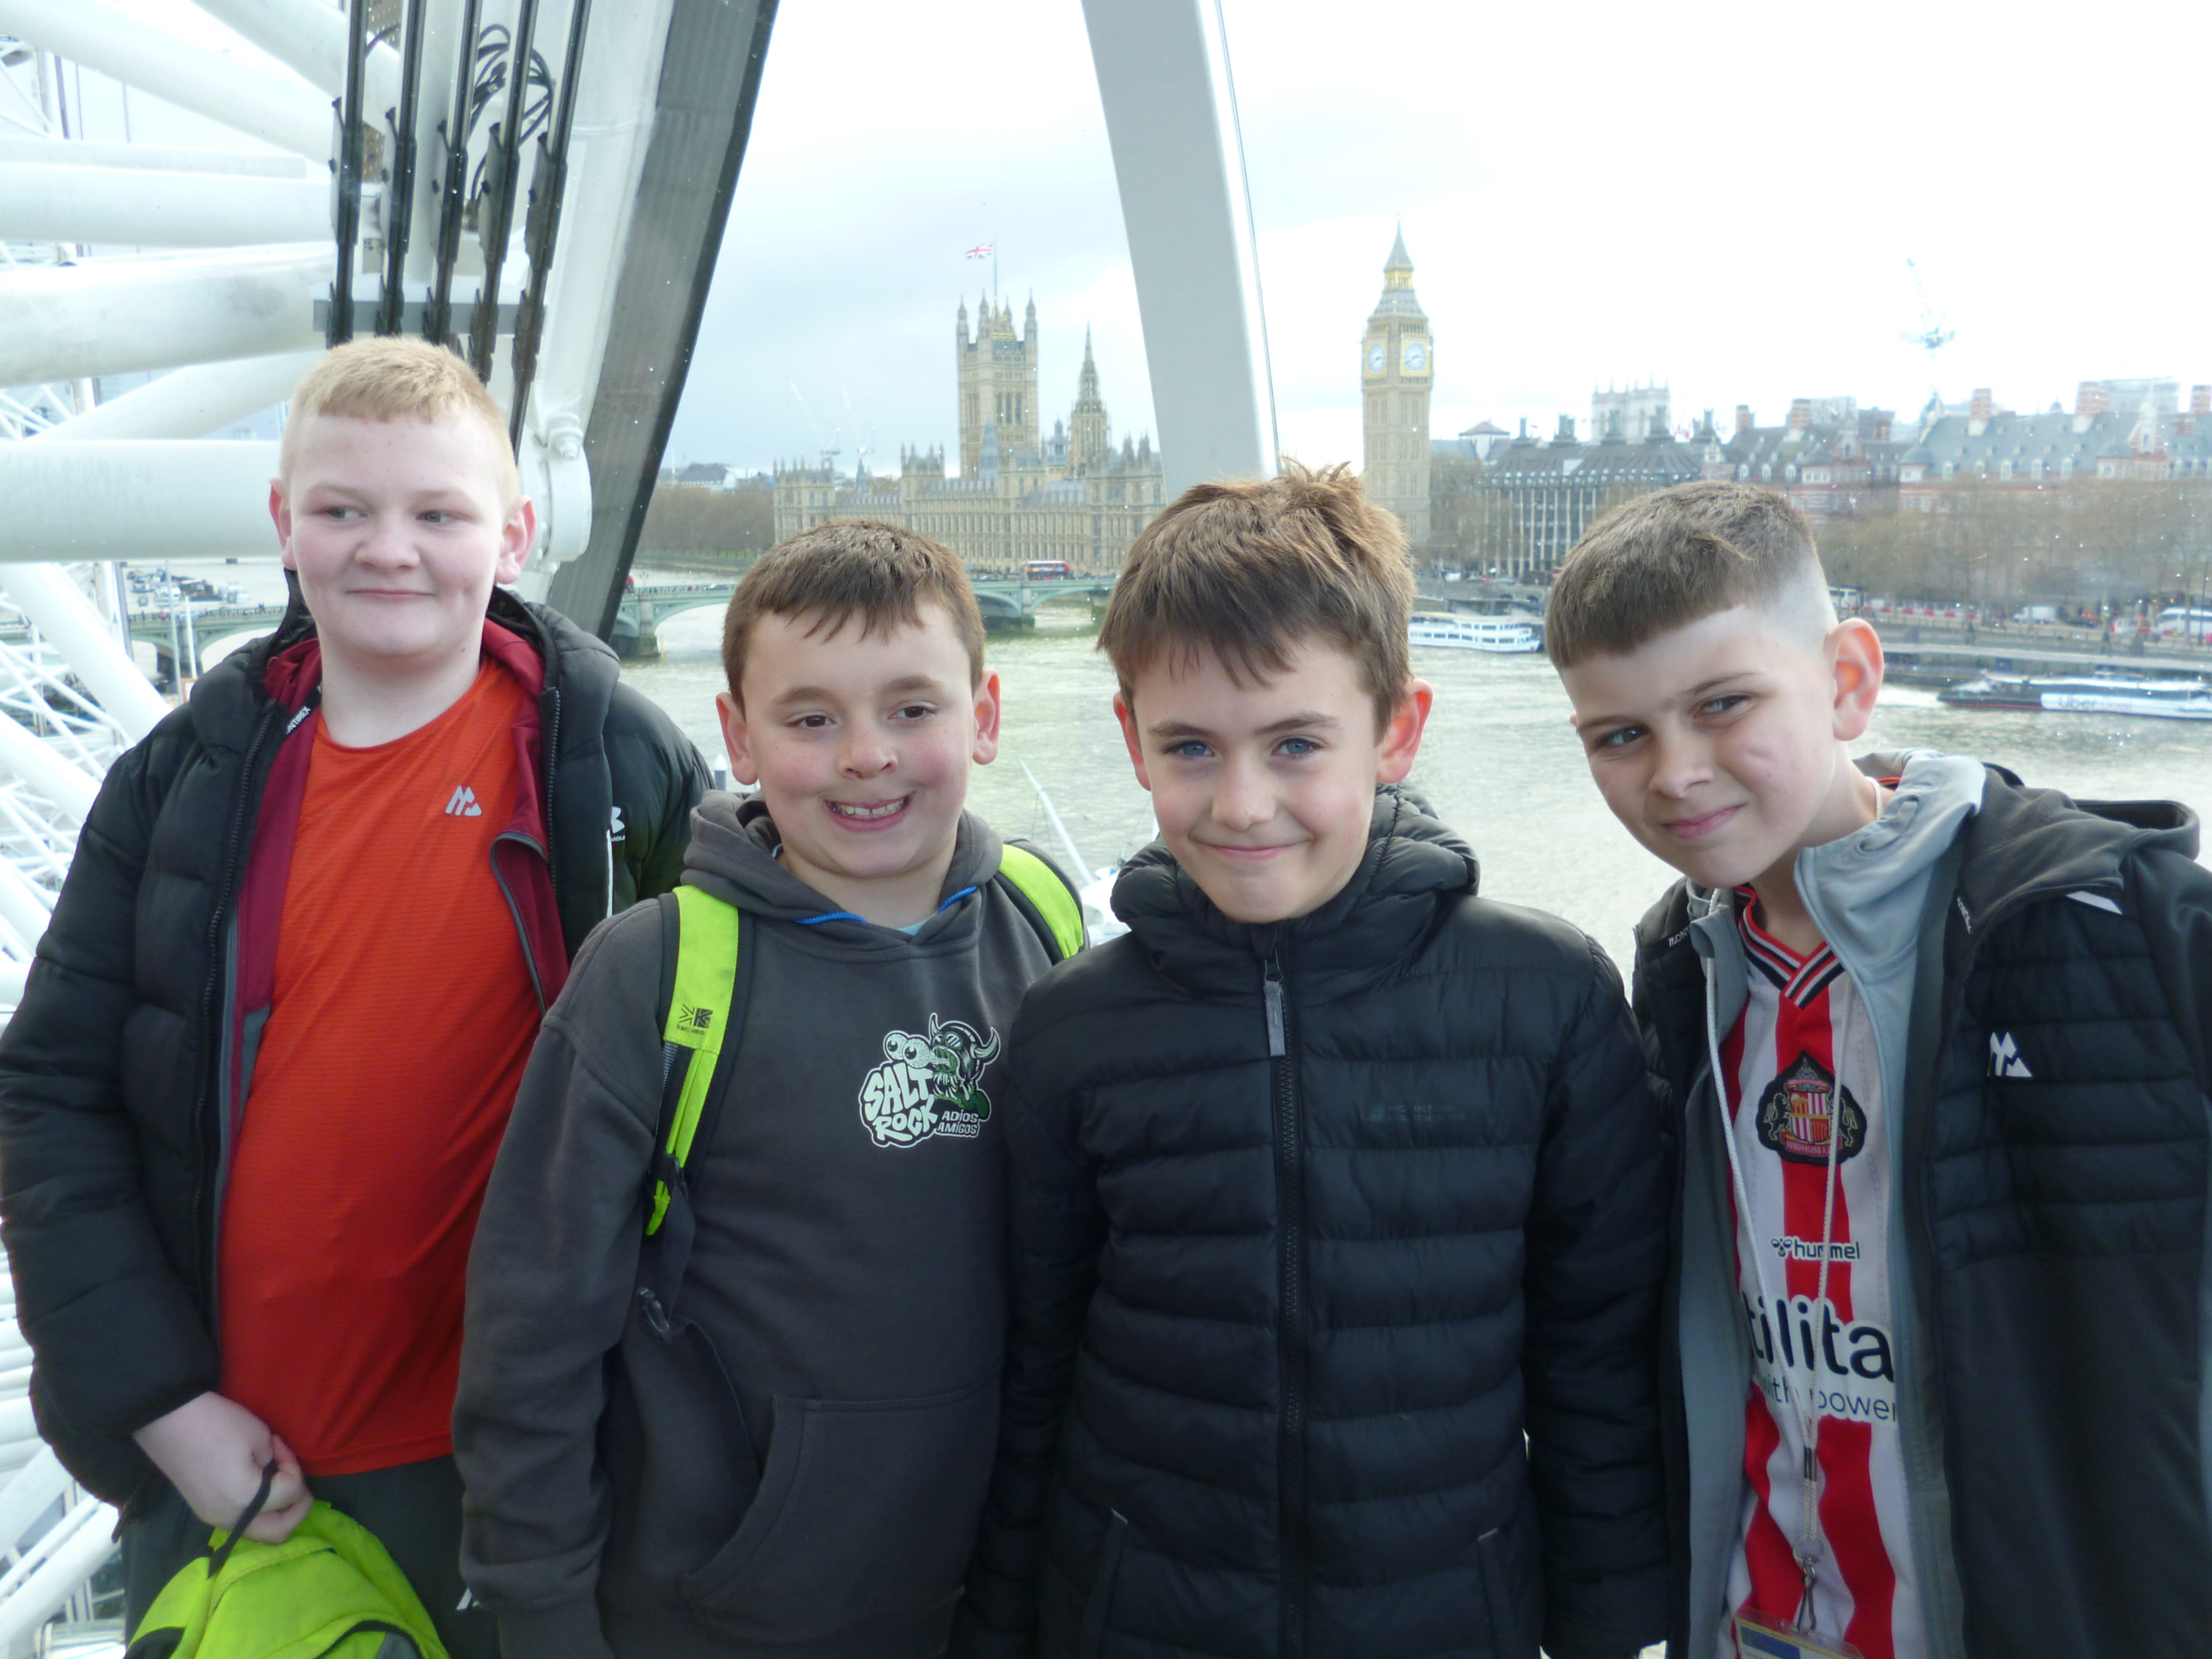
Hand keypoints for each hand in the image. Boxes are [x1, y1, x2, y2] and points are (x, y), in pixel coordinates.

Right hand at [131, 1391, 311, 1542]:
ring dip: (277, 1509)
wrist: (167, 1420)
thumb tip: (273, 1473)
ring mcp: (214, 1518)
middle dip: (297, 1509)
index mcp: (244, 1500)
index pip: (290, 1494)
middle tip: (298, 1481)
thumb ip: (276, 1464)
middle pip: (278, 1532)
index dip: (294, 1467)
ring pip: (258, 1528)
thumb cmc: (217, 1423)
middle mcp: (229, 1518)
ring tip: (277, 1478)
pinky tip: (257, 1480)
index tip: (279, 1444)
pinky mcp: (205, 1510)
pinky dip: (257, 1506)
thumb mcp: (259, 1437)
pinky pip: (241, 1518)